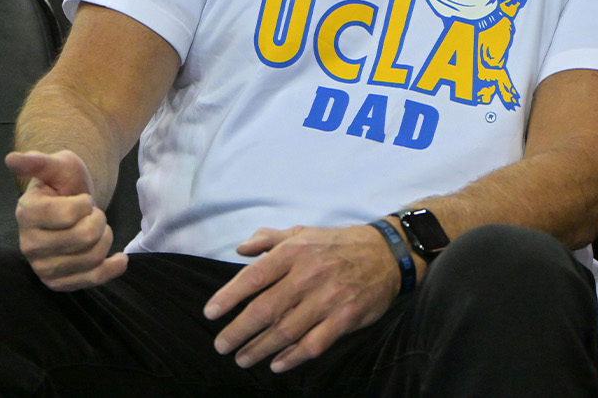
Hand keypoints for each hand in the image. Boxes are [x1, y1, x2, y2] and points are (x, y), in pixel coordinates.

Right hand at [4, 149, 127, 291]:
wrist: (72, 206)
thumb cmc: (64, 184)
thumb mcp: (57, 166)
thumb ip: (38, 161)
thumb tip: (11, 159)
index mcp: (26, 214)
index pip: (71, 213)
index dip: (86, 203)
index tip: (82, 200)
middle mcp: (29, 245)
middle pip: (85, 237)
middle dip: (98, 220)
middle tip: (90, 214)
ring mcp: (42, 267)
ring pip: (92, 257)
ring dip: (105, 238)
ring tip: (94, 228)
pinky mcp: (58, 283)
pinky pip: (93, 280)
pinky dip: (112, 267)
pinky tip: (118, 257)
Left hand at [204, 223, 404, 372]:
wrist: (387, 253)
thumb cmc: (338, 244)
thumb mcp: (303, 232)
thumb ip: (269, 239)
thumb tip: (240, 250)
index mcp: (294, 252)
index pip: (253, 277)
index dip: (229, 297)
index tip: (211, 314)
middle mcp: (309, 275)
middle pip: (264, 310)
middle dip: (238, 332)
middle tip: (222, 345)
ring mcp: (328, 298)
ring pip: (285, 331)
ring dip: (259, 349)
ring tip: (243, 359)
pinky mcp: (345, 318)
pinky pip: (313, 344)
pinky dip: (292, 358)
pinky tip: (276, 365)